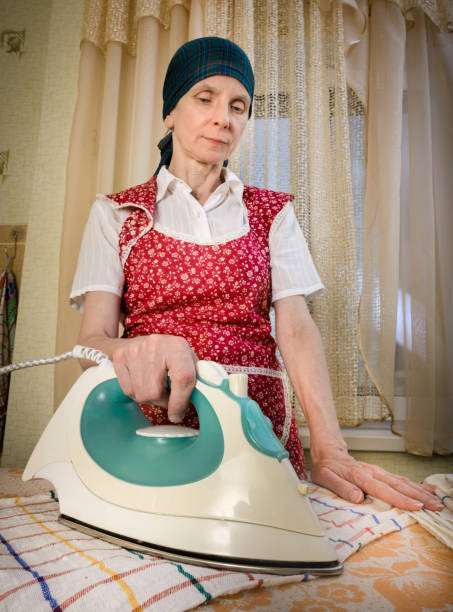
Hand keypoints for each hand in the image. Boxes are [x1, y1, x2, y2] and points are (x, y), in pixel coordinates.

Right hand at [112, 334, 197, 422]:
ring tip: (156, 387)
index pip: (182, 379)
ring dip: (150, 399)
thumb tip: (201, 401)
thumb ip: (196, 379)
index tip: (177, 415)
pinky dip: (137, 393)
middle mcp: (155, 345)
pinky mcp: (120, 357)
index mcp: (177, 346)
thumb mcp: (187, 360)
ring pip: (141, 394)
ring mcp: (134, 351)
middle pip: (156, 392)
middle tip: (167, 396)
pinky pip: (128, 390)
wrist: (140, 340)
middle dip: (163, 402)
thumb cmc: (169, 355)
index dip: (180, 402)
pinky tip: (143, 383)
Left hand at [310, 446, 443, 511]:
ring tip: (436, 502)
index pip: (383, 490)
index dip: (401, 499)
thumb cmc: (326, 468)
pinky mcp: (381, 473)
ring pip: (403, 482)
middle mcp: (373, 473)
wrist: (329, 453)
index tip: (417, 507)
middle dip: (419, 497)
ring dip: (420, 492)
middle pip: (399, 485)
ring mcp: (378, 472)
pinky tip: (426, 489)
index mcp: (360, 476)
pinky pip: (400, 479)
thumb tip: (358, 497)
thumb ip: (340, 487)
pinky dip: (415, 485)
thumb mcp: (325, 478)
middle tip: (436, 507)